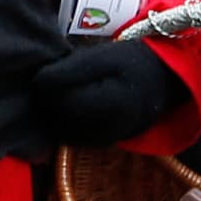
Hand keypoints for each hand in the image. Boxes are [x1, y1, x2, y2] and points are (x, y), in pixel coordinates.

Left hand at [35, 37, 186, 148]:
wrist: (164, 81)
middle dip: (46, 101)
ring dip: (52, 115)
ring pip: (63, 132)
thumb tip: (37, 83)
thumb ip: (69, 71)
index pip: (61, 99)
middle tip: (45, 82)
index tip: (43, 72)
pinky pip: (73, 139)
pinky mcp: (105, 144)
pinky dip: (63, 125)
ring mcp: (108, 140)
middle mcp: (111, 128)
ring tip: (54, 95)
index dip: (44, 85)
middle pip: (59, 119)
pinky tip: (66, 108)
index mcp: (111, 102)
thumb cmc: (130, 62)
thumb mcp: (102, 57)